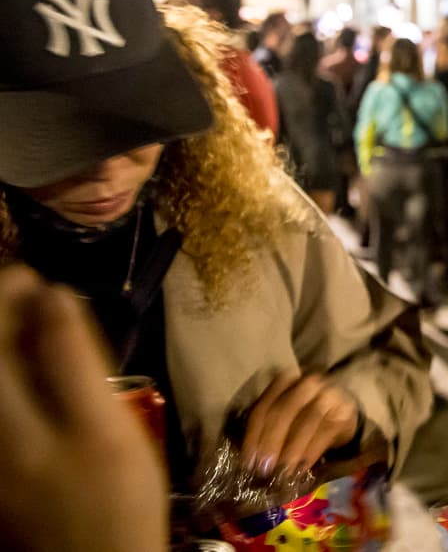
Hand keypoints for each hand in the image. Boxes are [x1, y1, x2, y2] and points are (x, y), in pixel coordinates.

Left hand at [0, 265, 166, 551]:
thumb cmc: (113, 499)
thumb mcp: (103, 425)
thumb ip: (74, 358)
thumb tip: (54, 293)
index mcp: (2, 414)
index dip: (6, 291)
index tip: (36, 271)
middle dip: (5, 312)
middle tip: (35, 286)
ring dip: (11, 340)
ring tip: (38, 315)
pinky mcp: (3, 462)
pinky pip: (3, 398)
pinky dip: (15, 368)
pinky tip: (38, 363)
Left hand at [242, 372, 359, 476]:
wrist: (342, 409)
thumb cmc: (304, 415)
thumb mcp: (284, 415)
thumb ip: (268, 428)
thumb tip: (252, 461)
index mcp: (285, 380)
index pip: (264, 408)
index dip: (253, 437)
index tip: (248, 462)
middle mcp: (307, 383)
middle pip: (284, 411)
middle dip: (271, 442)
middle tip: (264, 469)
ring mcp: (328, 394)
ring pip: (306, 421)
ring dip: (291, 450)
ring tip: (282, 473)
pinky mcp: (344, 411)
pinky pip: (325, 432)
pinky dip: (311, 453)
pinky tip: (301, 469)